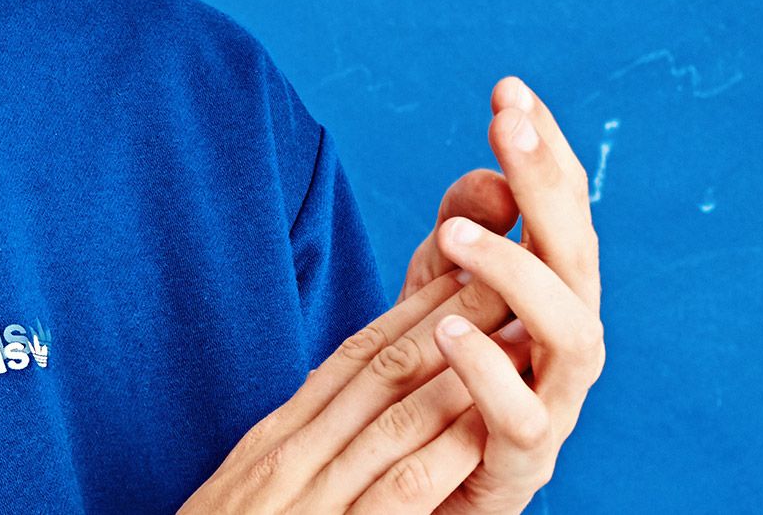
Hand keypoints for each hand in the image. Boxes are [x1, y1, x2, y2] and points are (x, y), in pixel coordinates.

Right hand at [171, 269, 531, 513]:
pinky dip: (443, 455)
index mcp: (272, 444)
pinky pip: (399, 491)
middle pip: (380, 372)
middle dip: (447, 319)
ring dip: (464, 372)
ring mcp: (310, 499)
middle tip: (504, 272)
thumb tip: (332, 417)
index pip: (351, 360)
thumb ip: (290, 460)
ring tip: (518, 332)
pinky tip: (486, 426)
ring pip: (394, 418)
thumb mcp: (244, 498)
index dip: (409, 312)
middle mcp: (290, 458)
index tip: (457, 272)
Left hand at [423, 77, 606, 511]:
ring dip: (521, 275)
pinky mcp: (518, 469)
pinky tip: (447, 331)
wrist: (411, 493)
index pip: (562, 212)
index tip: (508, 88)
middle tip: (506, 126)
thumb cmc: (435, 385)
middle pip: (580, 260)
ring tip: (454, 236)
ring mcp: (552, 408)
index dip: (543, 152)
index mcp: (550, 297)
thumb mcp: (435, 293)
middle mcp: (564, 348)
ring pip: (575, 338)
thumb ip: (462, 230)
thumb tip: (490, 174)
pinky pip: (524, 424)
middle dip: (550, 187)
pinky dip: (490, 373)